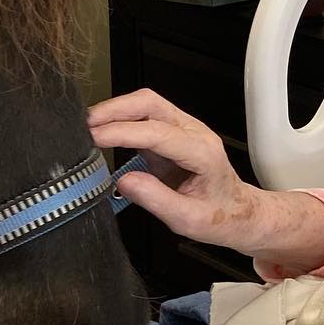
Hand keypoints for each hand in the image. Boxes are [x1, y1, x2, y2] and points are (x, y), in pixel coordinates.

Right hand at [87, 89, 323, 273]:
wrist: (240, 212)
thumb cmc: (219, 217)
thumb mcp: (188, 220)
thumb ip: (157, 200)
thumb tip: (123, 181)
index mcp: (202, 153)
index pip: (157, 132)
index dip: (122, 132)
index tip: (93, 138)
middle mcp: (194, 133)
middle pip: (151, 104)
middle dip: (115, 110)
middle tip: (83, 126)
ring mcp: (184, 129)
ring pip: (147, 104)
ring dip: (116, 111)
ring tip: (87, 128)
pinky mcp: (173, 133)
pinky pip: (145, 117)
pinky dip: (121, 120)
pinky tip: (102, 133)